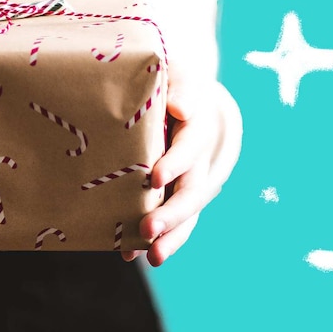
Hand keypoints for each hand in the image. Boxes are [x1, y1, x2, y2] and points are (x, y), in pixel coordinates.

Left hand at [122, 72, 241, 265]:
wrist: (184, 101)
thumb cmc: (172, 84)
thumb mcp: (177, 74)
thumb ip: (181, 88)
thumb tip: (181, 109)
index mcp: (198, 127)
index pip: (190, 146)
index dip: (175, 162)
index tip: (155, 177)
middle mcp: (199, 160)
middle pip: (192, 190)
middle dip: (172, 212)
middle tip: (148, 228)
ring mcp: (190, 181)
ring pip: (187, 213)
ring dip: (171, 236)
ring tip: (152, 257)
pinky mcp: (177, 195)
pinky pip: (173, 221)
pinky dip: (157, 239)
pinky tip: (133, 254)